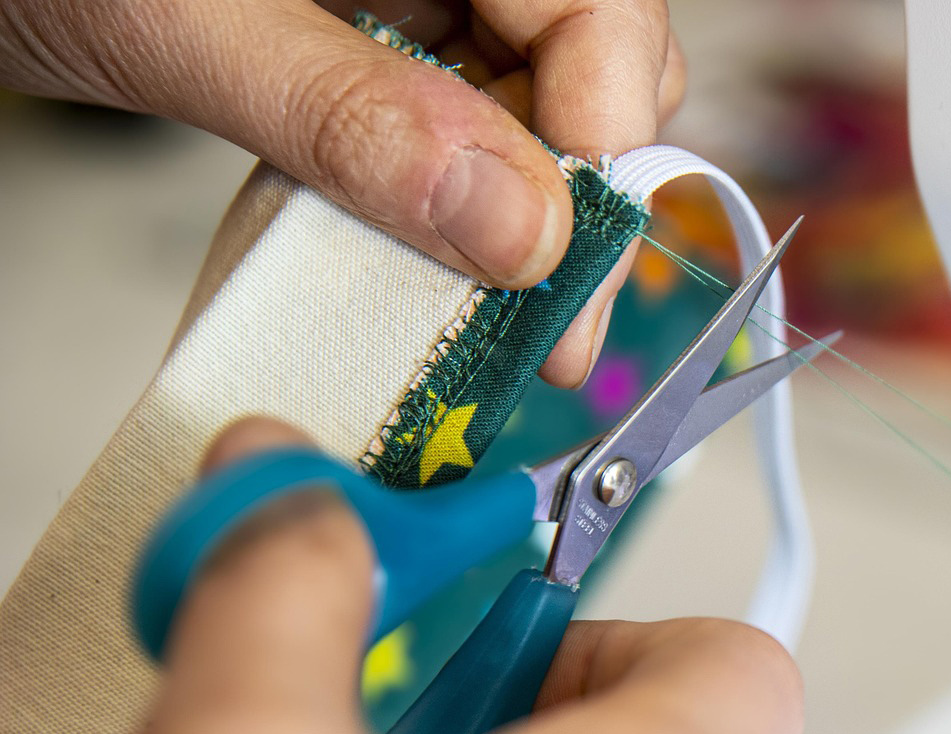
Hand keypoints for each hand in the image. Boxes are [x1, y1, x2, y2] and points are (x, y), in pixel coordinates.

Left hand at [0, 0, 686, 384]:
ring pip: (532, 104)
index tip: (566, 245)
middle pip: (586, 55)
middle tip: (547, 316)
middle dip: (578, 187)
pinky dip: (447, 207)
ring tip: (489, 314)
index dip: (605, 119)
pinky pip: (452, 127)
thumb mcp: (174, 23)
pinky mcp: (370, 34)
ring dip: (521, 217)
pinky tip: (424, 262)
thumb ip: (347, 116)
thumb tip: (515, 227)